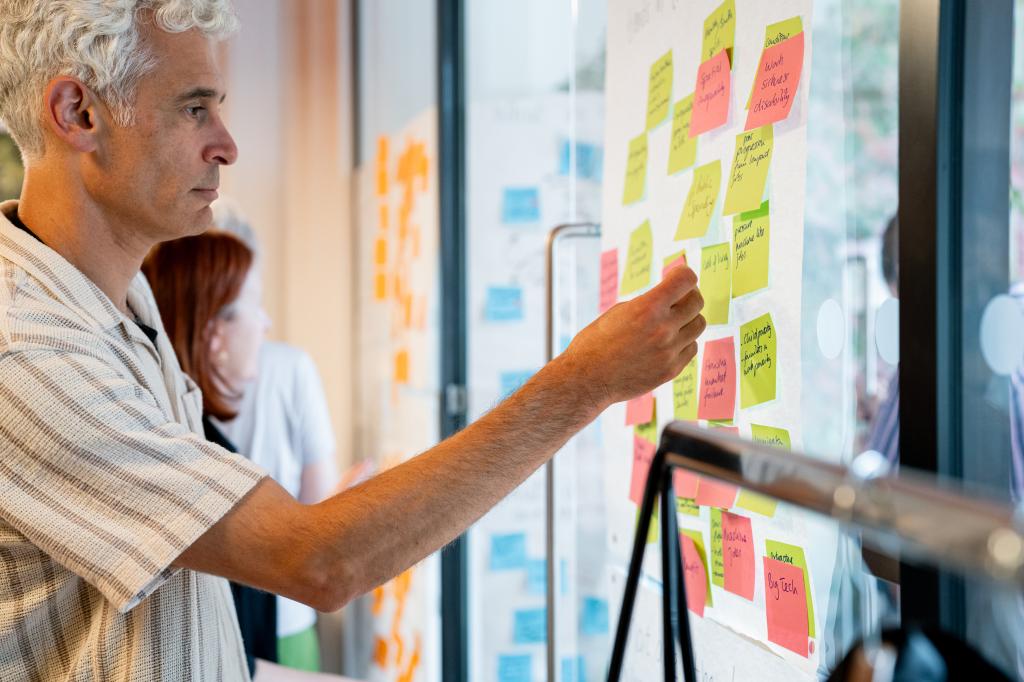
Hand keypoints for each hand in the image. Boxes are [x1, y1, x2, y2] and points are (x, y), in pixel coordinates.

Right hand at [561, 265, 704, 409]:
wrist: (587, 378)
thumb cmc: (597, 342)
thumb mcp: (620, 311)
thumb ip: (649, 303)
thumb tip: (673, 297)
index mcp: (647, 308)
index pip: (686, 279)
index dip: (684, 274)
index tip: (678, 277)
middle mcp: (662, 328)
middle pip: (697, 302)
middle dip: (689, 295)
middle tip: (678, 298)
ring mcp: (669, 351)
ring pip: (698, 325)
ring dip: (688, 320)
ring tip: (671, 323)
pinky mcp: (671, 370)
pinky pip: (691, 348)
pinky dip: (683, 342)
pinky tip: (666, 343)